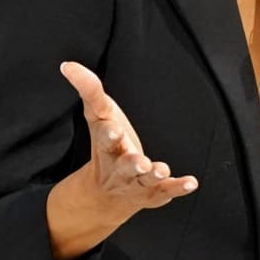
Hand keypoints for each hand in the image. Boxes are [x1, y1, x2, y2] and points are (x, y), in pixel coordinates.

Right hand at [57, 61, 197, 220]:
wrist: (106, 194)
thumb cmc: (107, 145)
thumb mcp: (97, 116)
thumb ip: (88, 90)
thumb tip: (68, 65)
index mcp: (105, 147)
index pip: (104, 139)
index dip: (108, 134)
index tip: (114, 130)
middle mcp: (118, 168)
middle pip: (123, 167)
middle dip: (131, 164)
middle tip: (141, 162)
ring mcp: (136, 183)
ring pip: (144, 181)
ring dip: (153, 175)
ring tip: (161, 170)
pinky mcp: (154, 192)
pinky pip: (167, 190)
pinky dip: (178, 187)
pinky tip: (191, 182)